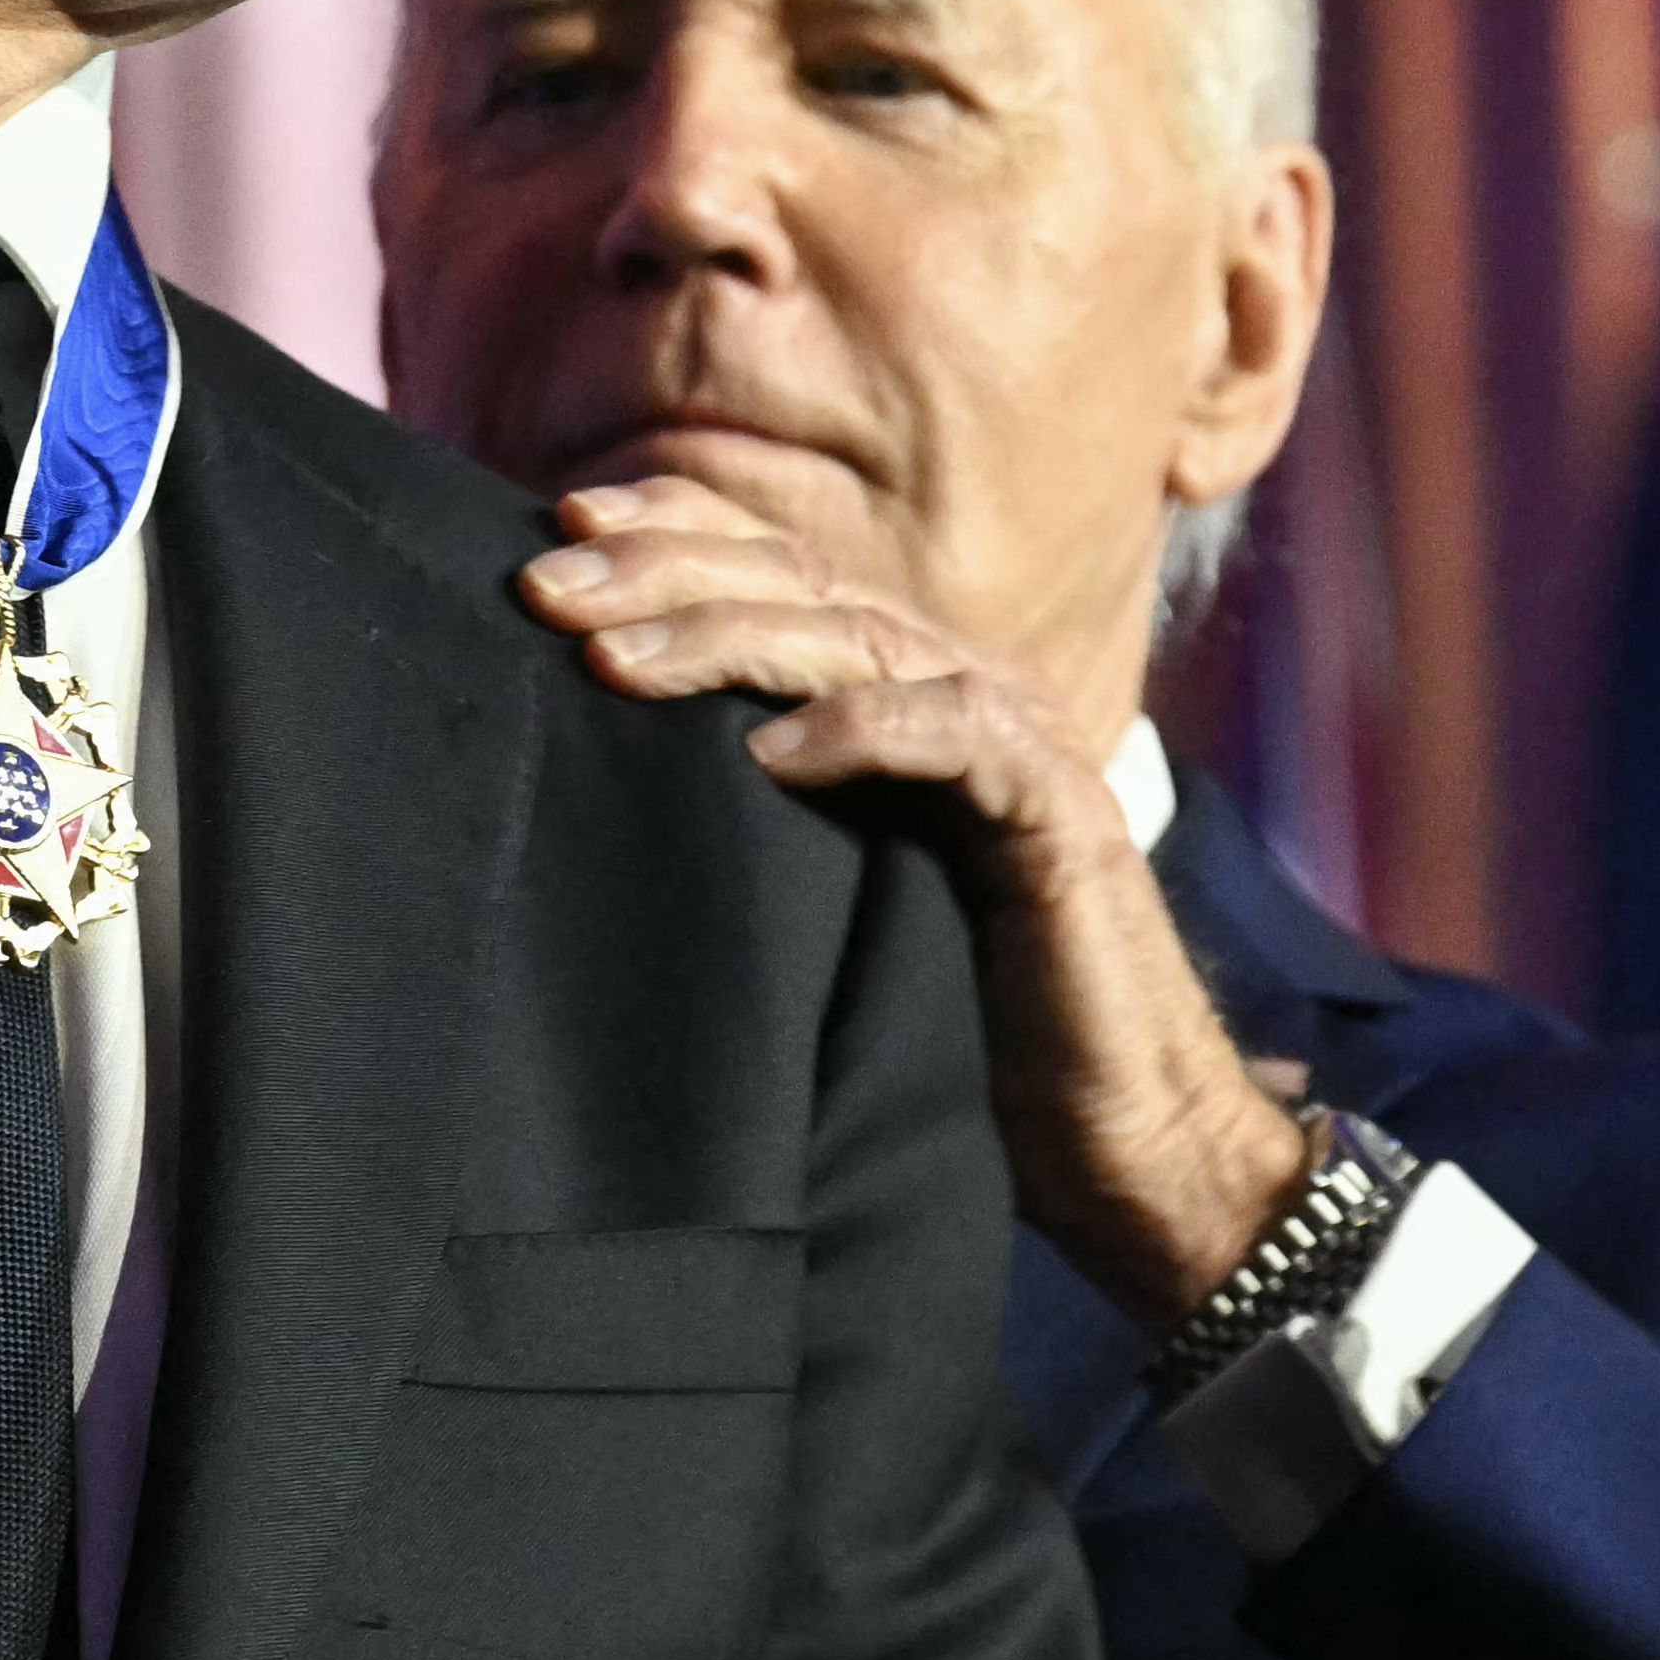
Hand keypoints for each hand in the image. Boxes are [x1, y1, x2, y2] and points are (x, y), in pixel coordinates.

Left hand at [518, 476, 1318, 1328]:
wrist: (1113, 1135)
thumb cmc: (954, 1018)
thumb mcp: (823, 881)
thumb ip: (755, 795)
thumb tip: (602, 728)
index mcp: (905, 683)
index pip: (783, 564)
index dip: (677, 527)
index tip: (564, 524)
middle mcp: (962, 686)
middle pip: (803, 582)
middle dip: (665, 571)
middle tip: (546, 587)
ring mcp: (1019, 741)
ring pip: (859, 640)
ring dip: (727, 637)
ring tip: (614, 662)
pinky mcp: (1063, 813)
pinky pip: (955, 735)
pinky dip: (862, 728)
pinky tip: (767, 751)